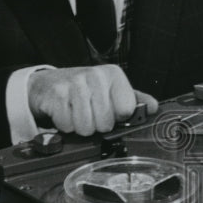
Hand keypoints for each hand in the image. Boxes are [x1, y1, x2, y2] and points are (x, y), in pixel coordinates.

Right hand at [28, 65, 157, 135]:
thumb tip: (153, 108)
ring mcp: (75, 83)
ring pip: (87, 127)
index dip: (117, 117)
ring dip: (80, 127)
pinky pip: (68, 125)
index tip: (109, 110)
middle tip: (89, 113)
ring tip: (77, 113)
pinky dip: (65, 125)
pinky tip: (65, 112)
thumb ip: (134, 100)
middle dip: (97, 124)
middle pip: (106, 123)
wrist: (48, 84)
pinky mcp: (57, 94)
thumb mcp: (111, 91)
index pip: (127, 110)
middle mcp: (95, 75)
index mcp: (113, 75)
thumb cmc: (84, 90)